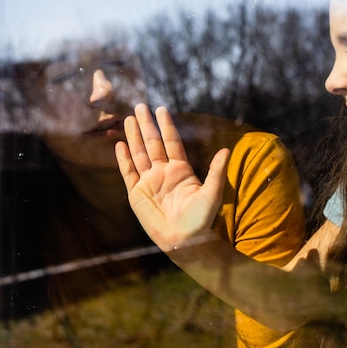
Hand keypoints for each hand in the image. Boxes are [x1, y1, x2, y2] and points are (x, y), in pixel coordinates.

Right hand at [115, 104, 229, 251]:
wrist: (185, 240)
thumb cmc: (201, 219)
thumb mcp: (212, 193)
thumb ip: (217, 171)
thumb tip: (227, 150)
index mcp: (180, 169)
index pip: (171, 142)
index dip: (166, 126)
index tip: (161, 109)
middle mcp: (163, 172)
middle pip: (152, 143)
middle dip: (146, 125)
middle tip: (140, 107)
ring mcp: (149, 182)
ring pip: (139, 154)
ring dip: (134, 137)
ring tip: (129, 119)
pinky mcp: (137, 194)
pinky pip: (128, 173)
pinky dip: (123, 159)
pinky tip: (120, 145)